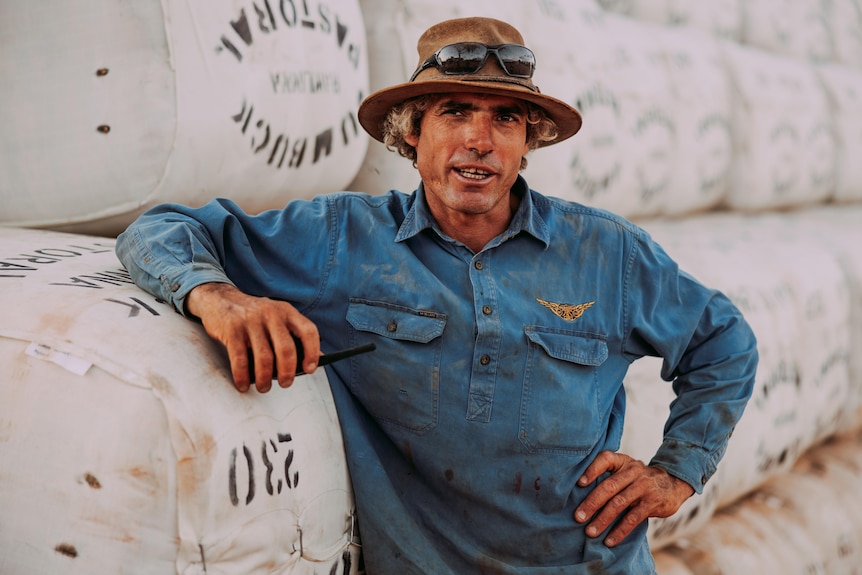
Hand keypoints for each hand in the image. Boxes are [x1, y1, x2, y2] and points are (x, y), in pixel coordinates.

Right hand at [186, 282, 319, 392]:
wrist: (219, 299)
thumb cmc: (253, 316)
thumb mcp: (277, 318)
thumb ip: (295, 335)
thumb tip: (318, 358)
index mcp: (286, 311)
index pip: (308, 331)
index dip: (312, 352)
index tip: (309, 369)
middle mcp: (271, 314)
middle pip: (286, 349)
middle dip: (287, 372)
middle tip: (285, 383)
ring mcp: (251, 321)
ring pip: (264, 357)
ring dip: (265, 378)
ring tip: (264, 387)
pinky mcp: (232, 329)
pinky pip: (240, 359)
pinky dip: (243, 376)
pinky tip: (244, 384)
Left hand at [573, 451, 693, 546]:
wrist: (673, 483)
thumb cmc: (639, 479)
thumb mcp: (627, 469)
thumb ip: (610, 476)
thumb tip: (579, 493)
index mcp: (623, 462)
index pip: (606, 459)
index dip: (592, 470)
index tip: (579, 483)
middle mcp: (633, 472)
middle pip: (609, 487)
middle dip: (592, 503)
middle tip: (578, 517)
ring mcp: (643, 487)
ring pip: (619, 504)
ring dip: (603, 520)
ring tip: (590, 532)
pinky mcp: (652, 503)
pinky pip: (633, 519)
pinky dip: (620, 531)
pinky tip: (610, 540)